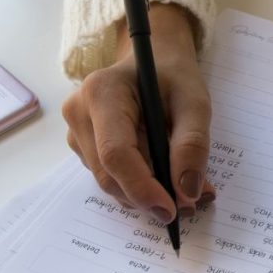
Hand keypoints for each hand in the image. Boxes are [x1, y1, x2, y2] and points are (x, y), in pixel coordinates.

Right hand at [62, 3, 213, 222]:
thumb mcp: (195, 103)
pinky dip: (140, 187)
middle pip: (109, 175)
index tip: (171, 210)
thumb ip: (193, 145)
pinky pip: (112, 179)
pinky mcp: (84, 147)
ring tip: (185, 189)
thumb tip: (188, 192)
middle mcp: (79, 113)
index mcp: (102, 92)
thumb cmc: (174, 77)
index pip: (115, 153)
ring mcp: (77, 133)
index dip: (142, 188)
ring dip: (147, 194)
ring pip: (110, 183)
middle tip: (190, 204)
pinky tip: (165, 178)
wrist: (153, 62)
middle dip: (149, 196)